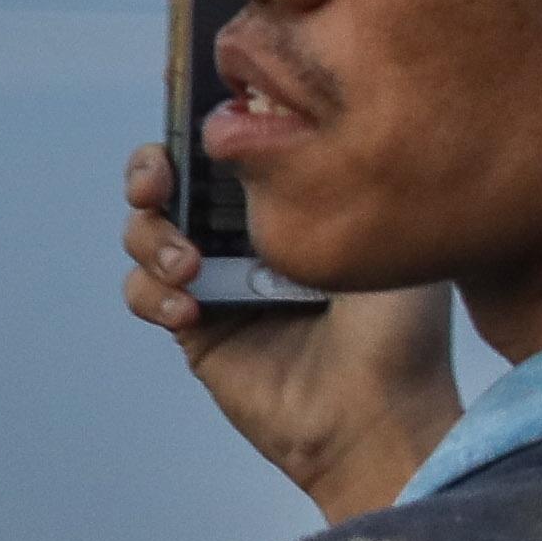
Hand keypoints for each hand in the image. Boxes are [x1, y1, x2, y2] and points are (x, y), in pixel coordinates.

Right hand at [119, 142, 459, 525]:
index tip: (192, 124)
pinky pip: (142, 293)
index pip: (228, 152)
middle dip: (149, 170)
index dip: (197, 129)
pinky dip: (152, 292)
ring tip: (190, 266)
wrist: (377, 417)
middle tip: (159, 183)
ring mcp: (216, 281)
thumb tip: (277, 127)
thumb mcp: (380, 235)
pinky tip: (190, 309)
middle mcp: (247, 237)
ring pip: (144, 233)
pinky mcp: (194, 330)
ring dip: (151, 237)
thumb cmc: (399, 331)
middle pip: (170, 181)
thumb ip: (334, 176)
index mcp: (290, 206)